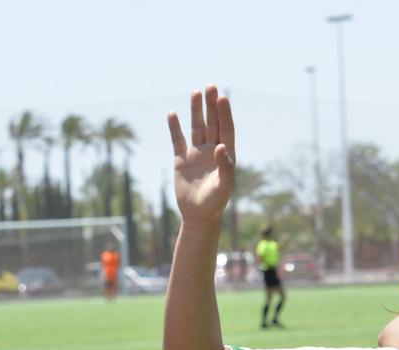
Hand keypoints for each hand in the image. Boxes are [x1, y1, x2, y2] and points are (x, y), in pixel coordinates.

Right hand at [168, 85, 234, 227]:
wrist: (198, 215)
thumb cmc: (216, 202)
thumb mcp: (224, 185)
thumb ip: (225, 166)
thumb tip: (220, 146)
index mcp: (225, 155)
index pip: (226, 129)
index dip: (224, 114)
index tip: (222, 97)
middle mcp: (211, 150)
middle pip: (212, 123)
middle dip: (211, 106)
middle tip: (211, 86)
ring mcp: (196, 153)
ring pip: (196, 128)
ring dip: (196, 111)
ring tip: (195, 92)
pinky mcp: (181, 159)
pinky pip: (177, 140)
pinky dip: (175, 127)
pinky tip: (172, 114)